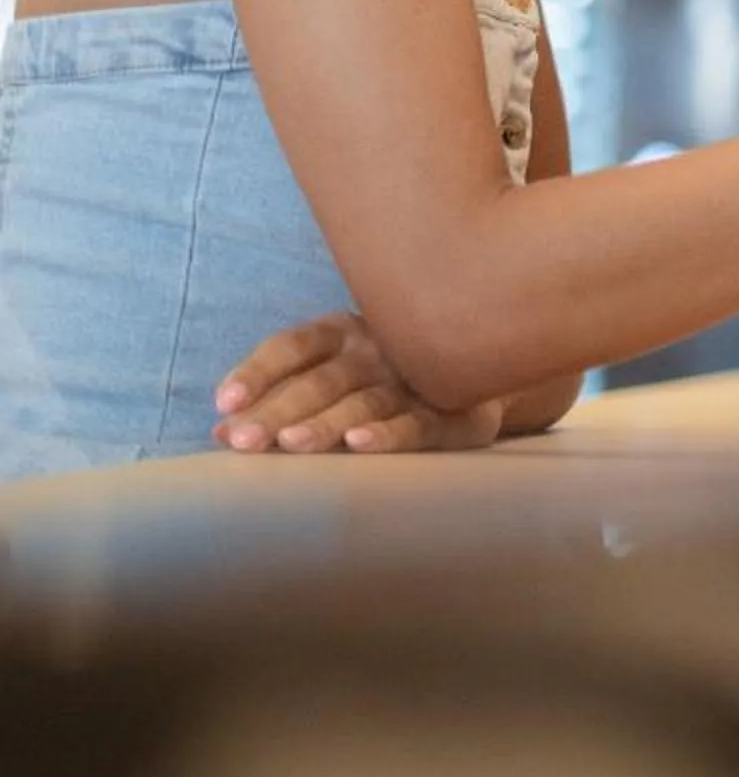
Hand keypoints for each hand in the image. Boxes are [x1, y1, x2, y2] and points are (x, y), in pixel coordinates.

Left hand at [212, 311, 506, 454]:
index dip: (257, 372)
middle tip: (245, 440)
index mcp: (344, 331)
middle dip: (280, 409)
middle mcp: (378, 349)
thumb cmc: (383, 373)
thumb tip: (220, 430)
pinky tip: (360, 445)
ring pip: (364, 401)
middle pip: (322, 379)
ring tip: (293, 445)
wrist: (482, 368)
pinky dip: (390, 433)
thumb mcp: (331, 370)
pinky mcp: (454, 412)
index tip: (224, 405)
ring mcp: (418, 378)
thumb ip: (277, 396)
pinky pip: (419, 423)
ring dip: (327, 423)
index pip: (293, 346)